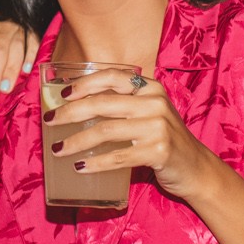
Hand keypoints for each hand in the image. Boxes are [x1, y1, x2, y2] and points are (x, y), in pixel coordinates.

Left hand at [45, 68, 218, 202]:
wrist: (195, 167)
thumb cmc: (162, 139)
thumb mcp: (148, 113)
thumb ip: (123, 105)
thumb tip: (74, 106)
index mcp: (151, 88)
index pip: (113, 76)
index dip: (84, 83)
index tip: (62, 94)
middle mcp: (155, 103)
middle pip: (102, 104)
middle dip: (69, 113)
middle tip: (49, 122)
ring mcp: (158, 127)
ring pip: (105, 131)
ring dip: (76, 141)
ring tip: (57, 149)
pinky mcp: (158, 151)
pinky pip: (118, 157)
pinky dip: (95, 163)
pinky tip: (79, 167)